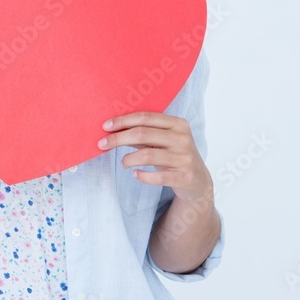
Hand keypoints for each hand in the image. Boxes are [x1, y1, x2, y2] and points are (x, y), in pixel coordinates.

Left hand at [98, 111, 212, 203]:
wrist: (198, 181)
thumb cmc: (173, 155)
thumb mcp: (161, 141)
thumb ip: (142, 133)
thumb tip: (112, 128)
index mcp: (178, 124)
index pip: (145, 117)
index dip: (123, 120)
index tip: (105, 126)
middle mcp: (182, 138)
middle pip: (143, 134)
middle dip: (118, 138)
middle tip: (102, 144)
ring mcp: (185, 158)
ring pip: (147, 155)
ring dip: (128, 159)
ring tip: (123, 163)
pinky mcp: (184, 177)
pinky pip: (157, 177)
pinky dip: (142, 176)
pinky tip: (135, 174)